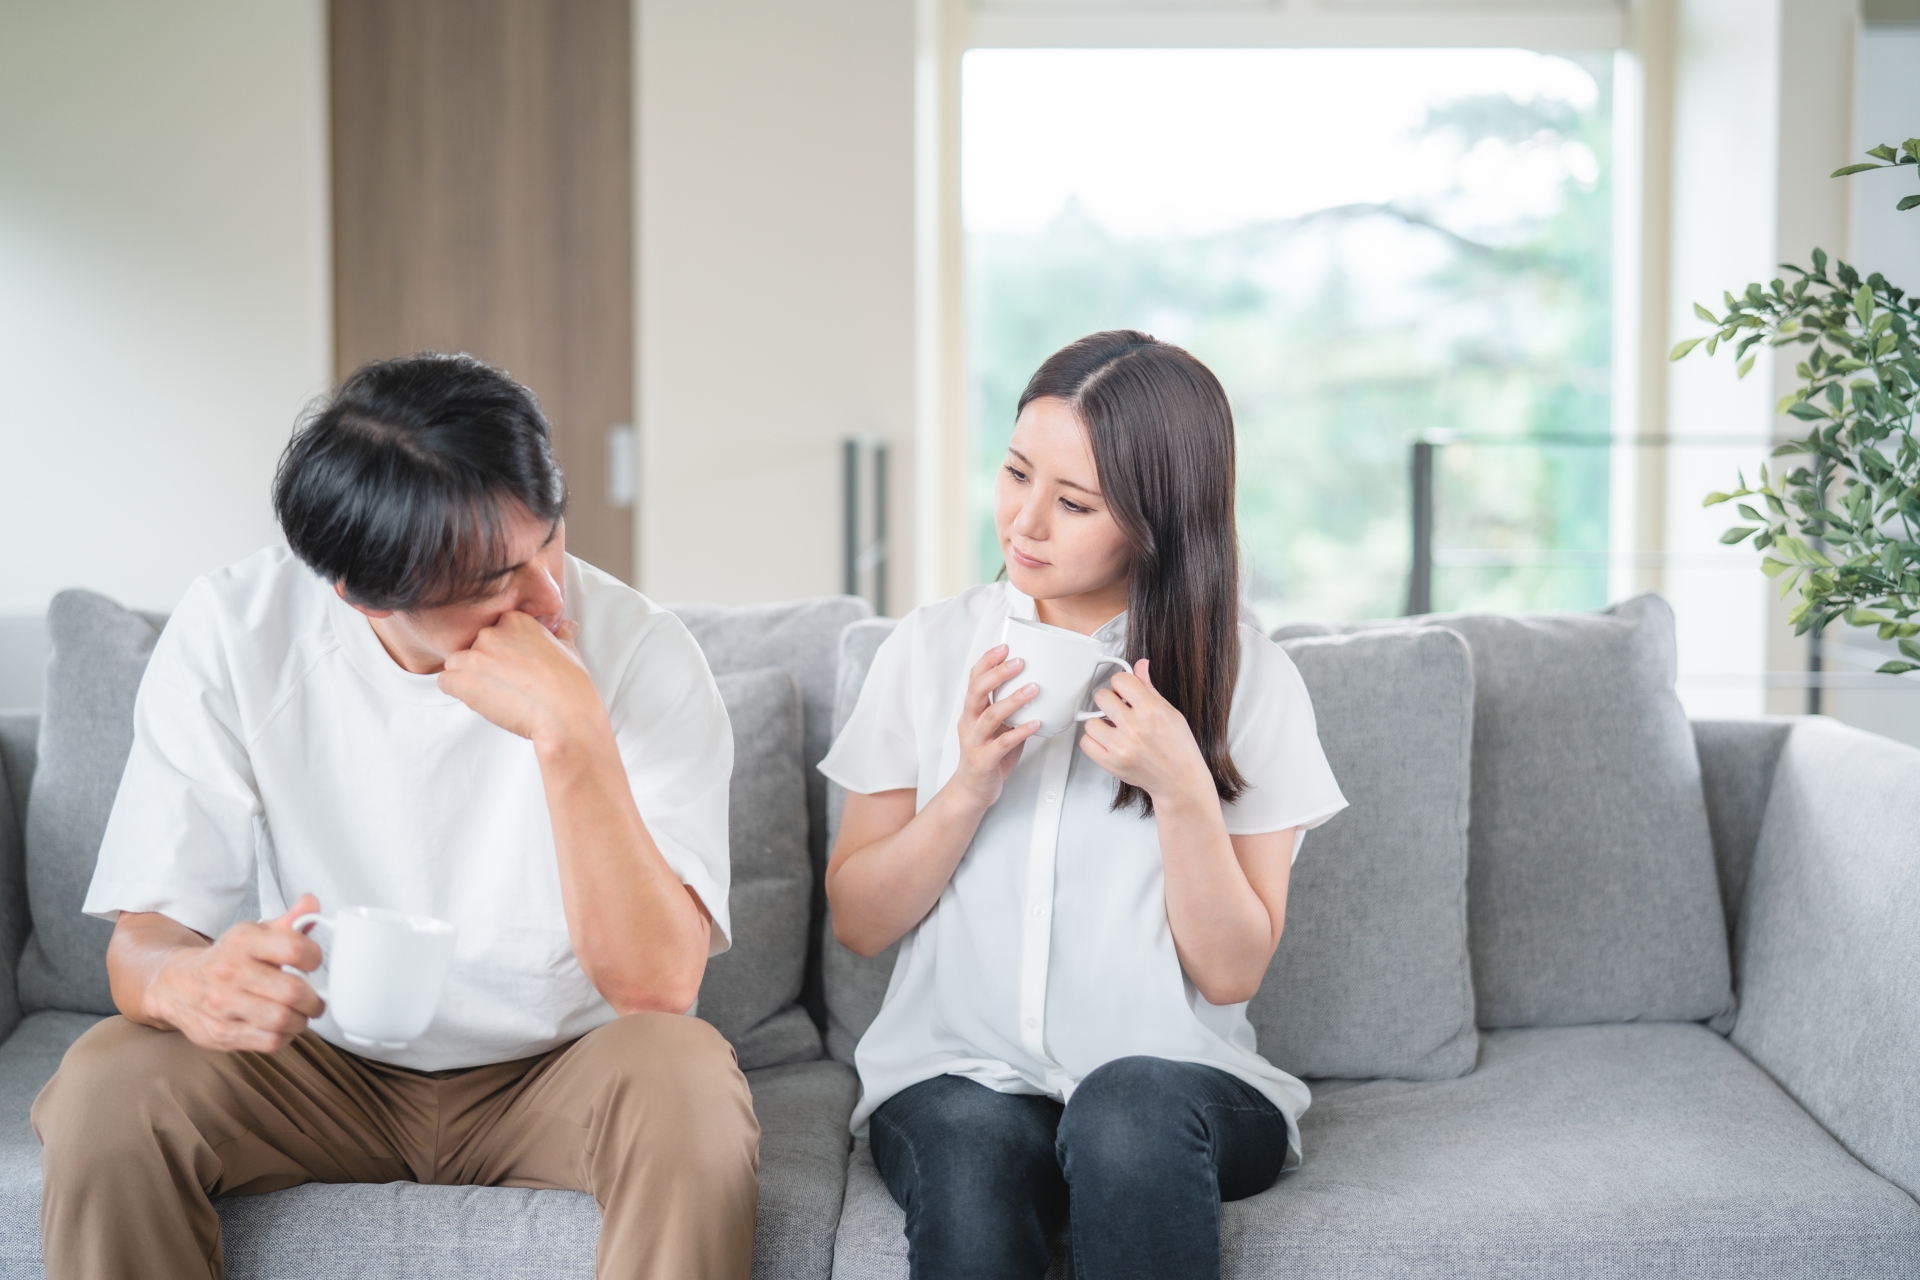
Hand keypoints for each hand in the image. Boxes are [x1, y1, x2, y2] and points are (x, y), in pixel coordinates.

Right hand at [145, 894, 326, 1053]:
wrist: (175, 984)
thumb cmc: (225, 958)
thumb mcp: (253, 934)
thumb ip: (288, 921)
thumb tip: (312, 903)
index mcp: (243, 942)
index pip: (294, 948)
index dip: (314, 957)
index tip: (313, 963)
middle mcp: (231, 973)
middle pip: (292, 991)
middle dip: (314, 999)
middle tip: (315, 999)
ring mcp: (223, 1005)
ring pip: (282, 1020)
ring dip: (301, 1020)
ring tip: (300, 1014)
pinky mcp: (220, 1033)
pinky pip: (268, 1041)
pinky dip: (284, 1036)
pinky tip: (282, 1027)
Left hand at [439, 612, 601, 745]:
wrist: (563, 715)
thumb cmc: (569, 686)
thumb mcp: (569, 651)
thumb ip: (561, 635)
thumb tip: (566, 627)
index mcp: (516, 621)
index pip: (495, 630)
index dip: (502, 650)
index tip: (513, 665)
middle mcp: (492, 634)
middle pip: (474, 646)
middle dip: (485, 664)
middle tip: (506, 683)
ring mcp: (475, 656)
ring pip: (456, 663)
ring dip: (468, 677)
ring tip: (493, 694)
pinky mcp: (463, 681)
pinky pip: (445, 682)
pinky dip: (457, 692)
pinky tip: (480, 701)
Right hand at [948, 643, 1041, 808]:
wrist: (972, 790)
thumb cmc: (988, 756)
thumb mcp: (997, 727)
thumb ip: (1010, 709)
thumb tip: (1037, 687)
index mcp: (972, 711)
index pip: (974, 679)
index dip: (987, 662)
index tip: (1004, 647)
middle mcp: (970, 723)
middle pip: (977, 692)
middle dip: (998, 674)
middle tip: (1019, 662)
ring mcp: (975, 741)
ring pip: (990, 716)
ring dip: (1013, 700)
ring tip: (1033, 689)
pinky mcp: (984, 760)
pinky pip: (1002, 743)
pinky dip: (1020, 732)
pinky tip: (1035, 724)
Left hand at [1079, 660, 1214, 804]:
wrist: (1180, 781)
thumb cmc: (1178, 748)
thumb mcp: (1170, 712)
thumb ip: (1149, 688)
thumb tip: (1140, 665)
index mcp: (1151, 711)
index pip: (1120, 680)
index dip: (1122, 684)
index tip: (1125, 691)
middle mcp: (1134, 728)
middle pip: (1101, 697)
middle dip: (1110, 701)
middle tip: (1119, 710)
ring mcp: (1121, 747)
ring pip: (1090, 721)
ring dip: (1100, 723)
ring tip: (1115, 729)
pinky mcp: (1111, 764)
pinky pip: (1086, 743)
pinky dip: (1094, 741)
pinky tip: (1108, 741)